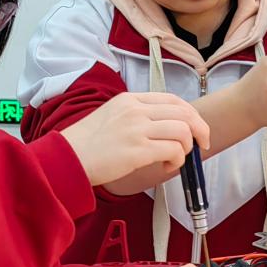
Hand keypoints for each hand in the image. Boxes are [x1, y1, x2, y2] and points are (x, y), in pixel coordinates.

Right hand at [62, 92, 209, 186]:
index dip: (191, 115)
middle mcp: (135, 110)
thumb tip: (167, 130)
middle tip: (200, 146)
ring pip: (183, 132)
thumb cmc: (87, 144)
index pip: (173, 100)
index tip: (196, 129)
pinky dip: (177, 161)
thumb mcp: (112, 117)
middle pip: (184, 113)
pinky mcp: (137, 150)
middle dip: (199, 130)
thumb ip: (137, 116)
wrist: (66, 159)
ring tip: (174, 160)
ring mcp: (137, 129)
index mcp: (130, 99)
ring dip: (186, 149)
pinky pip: (174, 151)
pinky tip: (166, 166)